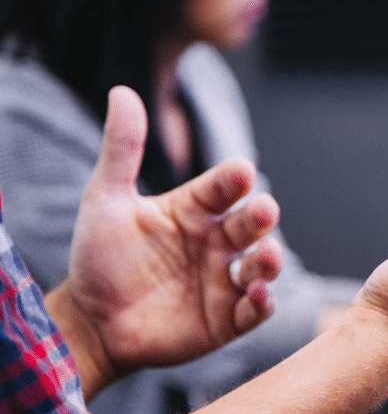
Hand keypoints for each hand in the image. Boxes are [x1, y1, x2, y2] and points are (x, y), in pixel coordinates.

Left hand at [46, 86, 283, 399]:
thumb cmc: (100, 259)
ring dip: (270, 261)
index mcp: (194, 211)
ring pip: (261, 266)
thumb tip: (122, 91)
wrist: (91, 322)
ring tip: (268, 256)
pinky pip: (254, 310)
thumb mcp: (106, 200)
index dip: (233, 180)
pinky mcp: (227, 320)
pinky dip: (262, 303)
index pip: (222, 188)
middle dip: (261, 217)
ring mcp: (224, 281)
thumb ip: (122, 150)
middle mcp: (216, 243)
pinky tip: (258, 294)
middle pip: (250, 225)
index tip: (241, 171)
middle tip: (264, 210)